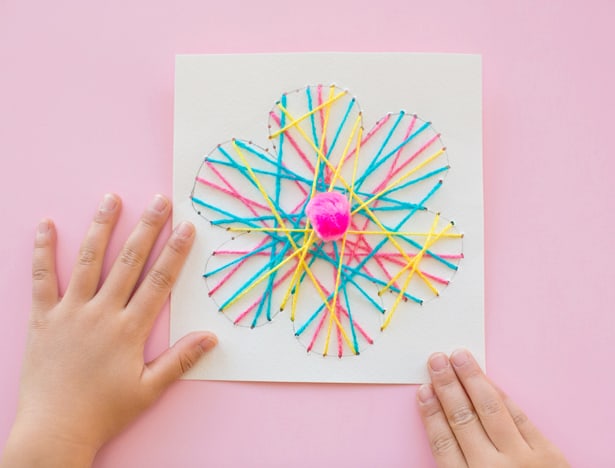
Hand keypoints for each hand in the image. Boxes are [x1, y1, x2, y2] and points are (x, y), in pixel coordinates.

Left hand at [1, 194, 216, 467]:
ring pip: (89, 261)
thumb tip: (211, 337)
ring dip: (102, 227)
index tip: (186, 227)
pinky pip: (42, 278)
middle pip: (128, 261)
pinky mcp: (43, 317)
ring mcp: (70, 311)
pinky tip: (45, 225)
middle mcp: (101, 312)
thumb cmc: (104, 411)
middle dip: (147, 228)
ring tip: (112, 199)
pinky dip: (43, 250)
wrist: (54, 429)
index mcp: (129, 329)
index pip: (159, 281)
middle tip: (160, 201)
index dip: (175, 251)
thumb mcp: (148, 390)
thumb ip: (180, 360)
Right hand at [417, 350, 568, 466]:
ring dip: (471, 380)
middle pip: (462, 419)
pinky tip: (487, 381)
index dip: (430, 414)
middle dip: (446, 387)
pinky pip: (520, 417)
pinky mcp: (549, 454)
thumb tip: (440, 425)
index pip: (442, 443)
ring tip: (458, 357)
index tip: (422, 391)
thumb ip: (457, 467)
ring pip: (489, 410)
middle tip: (435, 360)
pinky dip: (501, 395)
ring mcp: (523, 460)